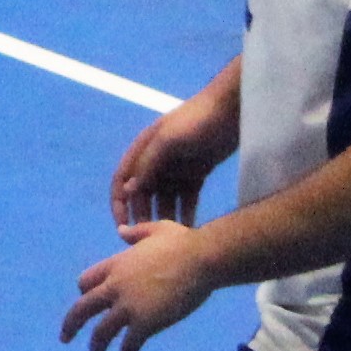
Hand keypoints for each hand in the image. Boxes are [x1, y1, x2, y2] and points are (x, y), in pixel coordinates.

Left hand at [62, 218, 215, 350]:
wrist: (200, 260)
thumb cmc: (183, 243)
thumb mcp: (154, 229)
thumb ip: (135, 232)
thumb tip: (121, 230)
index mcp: (115, 265)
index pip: (86, 281)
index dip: (84, 292)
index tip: (86, 301)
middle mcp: (115, 286)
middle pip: (83, 308)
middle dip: (71, 325)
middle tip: (64, 338)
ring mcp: (129, 306)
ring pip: (102, 331)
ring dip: (96, 347)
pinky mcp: (146, 323)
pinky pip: (129, 345)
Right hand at [111, 93, 234, 229]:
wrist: (231, 110)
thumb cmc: (196, 121)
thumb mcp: (169, 140)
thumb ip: (148, 163)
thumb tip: (128, 190)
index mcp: (143, 149)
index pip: (122, 180)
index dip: (119, 204)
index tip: (122, 228)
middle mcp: (156, 160)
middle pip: (143, 194)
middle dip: (143, 216)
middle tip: (150, 240)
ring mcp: (177, 167)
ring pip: (166, 199)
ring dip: (166, 218)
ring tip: (172, 239)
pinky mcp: (196, 172)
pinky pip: (187, 198)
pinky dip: (187, 213)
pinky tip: (191, 229)